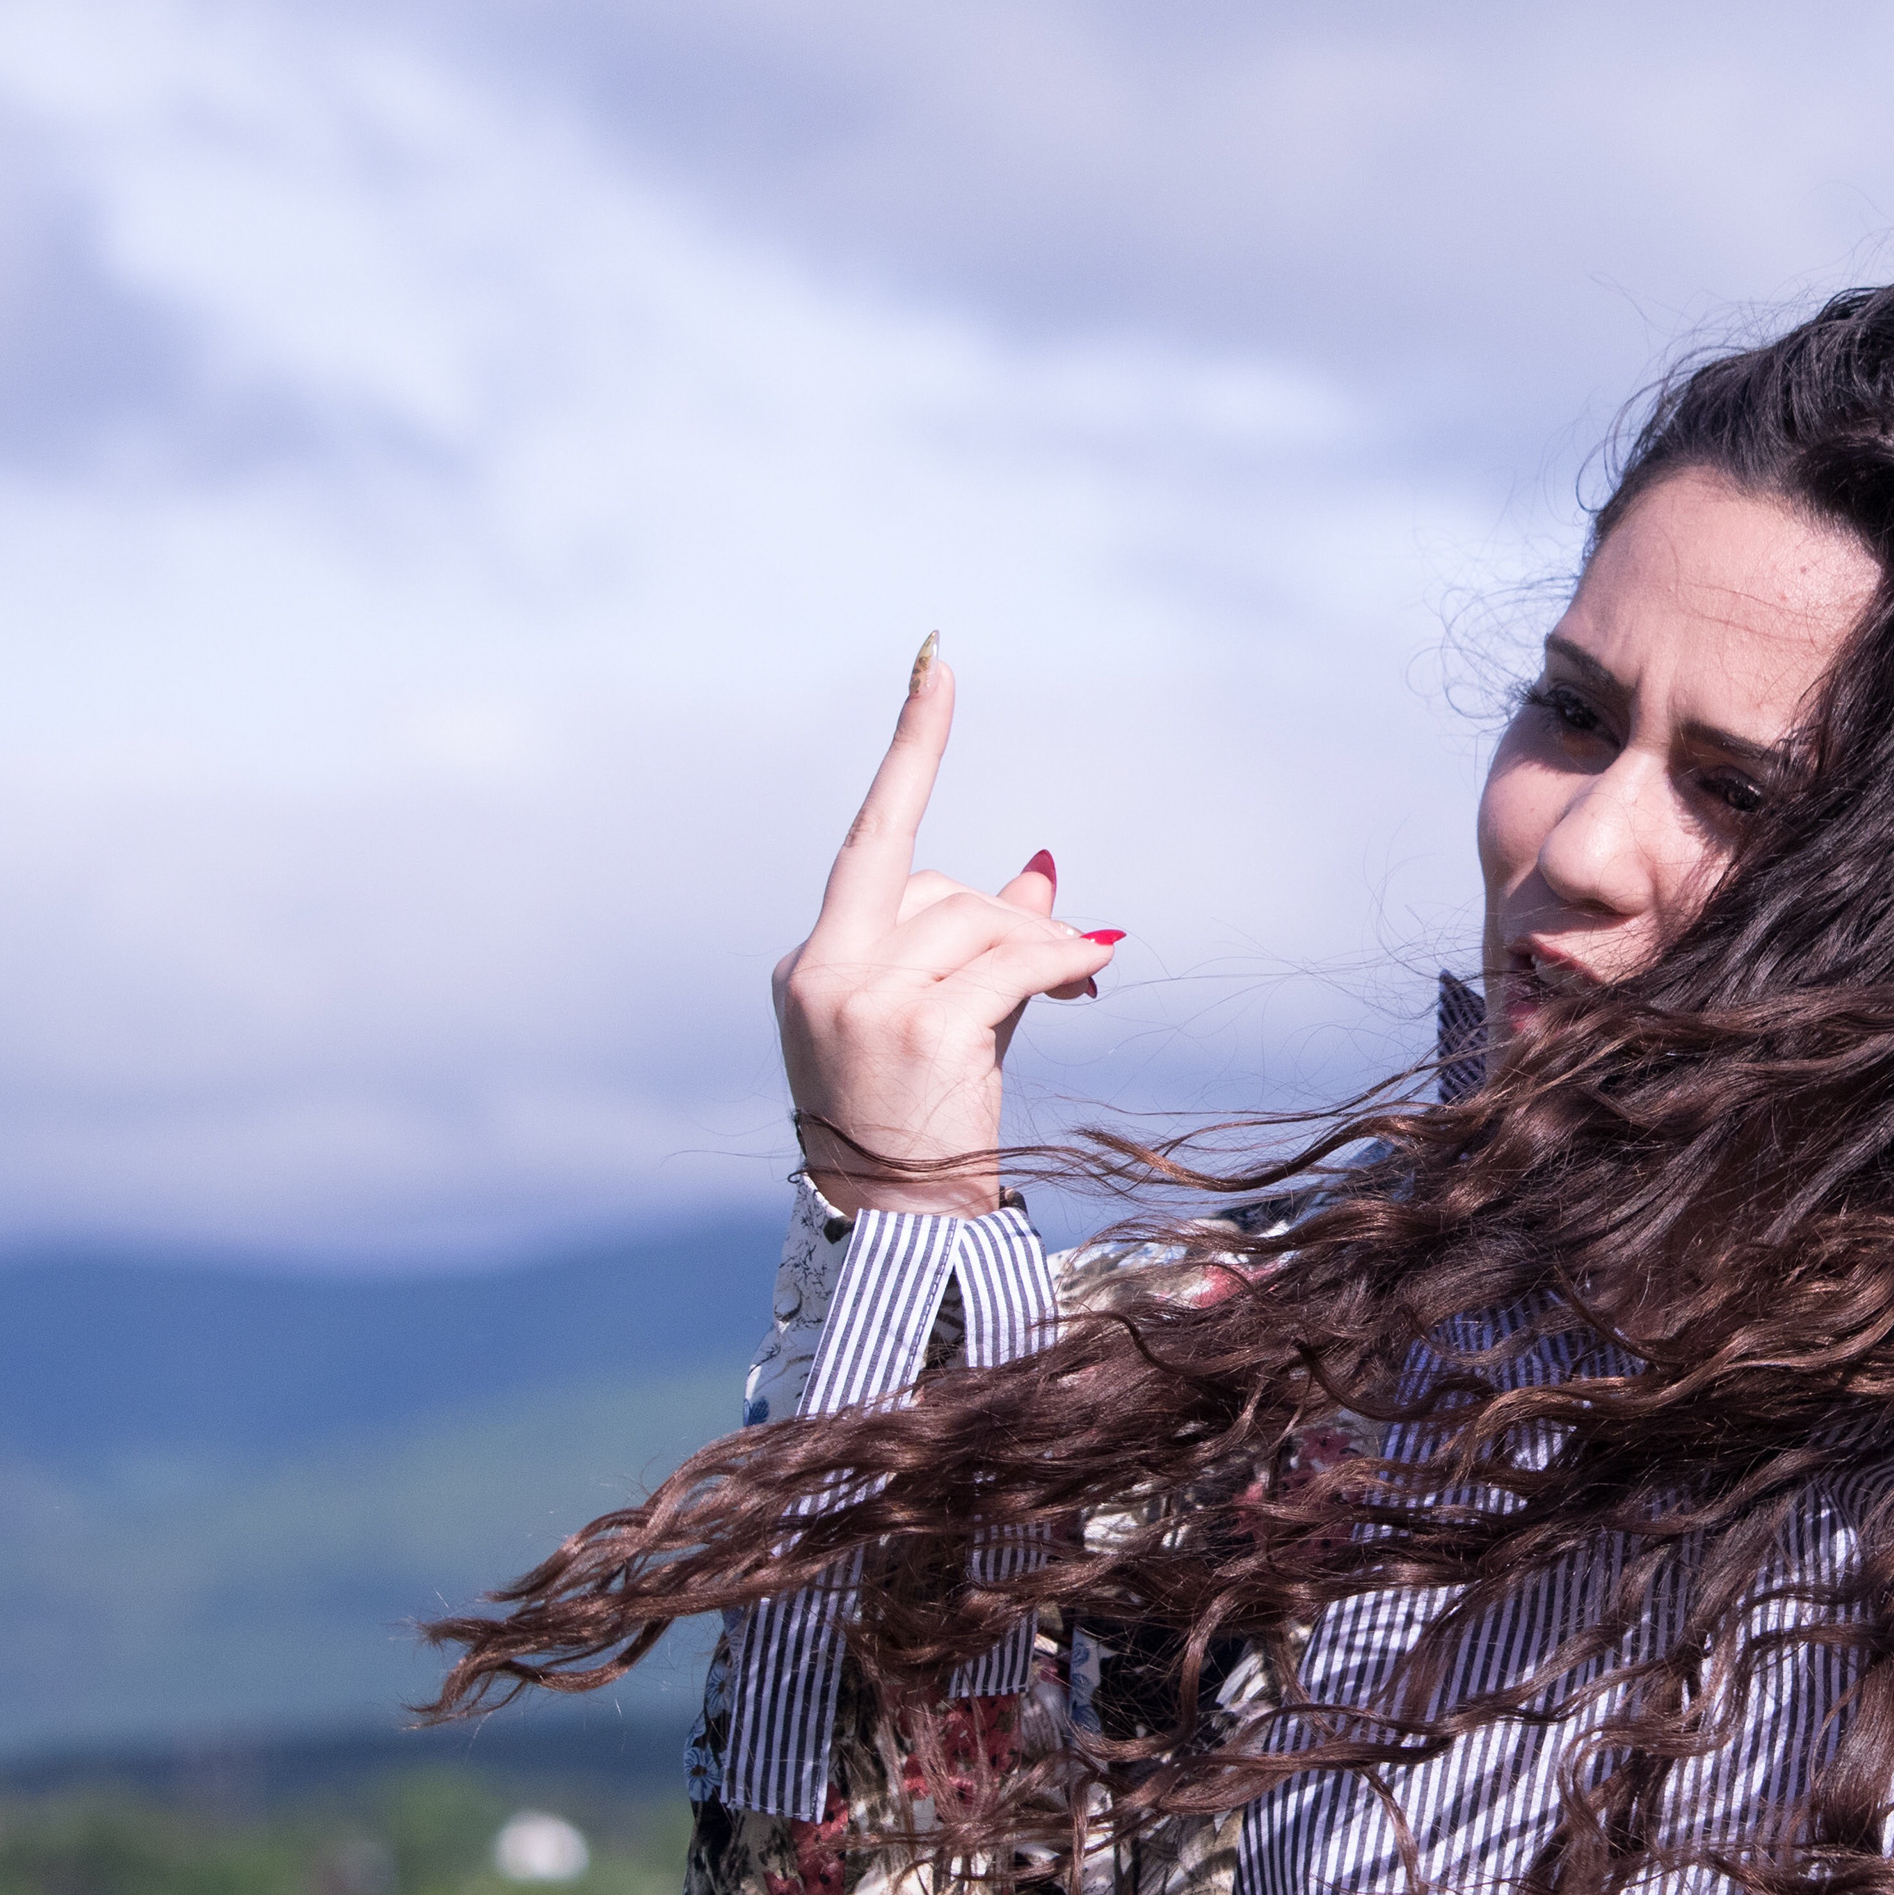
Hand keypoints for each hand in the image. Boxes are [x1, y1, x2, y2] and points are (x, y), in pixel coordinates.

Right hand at [772, 637, 1123, 1215]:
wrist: (903, 1235)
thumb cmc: (926, 1131)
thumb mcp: (954, 1021)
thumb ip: (990, 941)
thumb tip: (1044, 870)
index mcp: (811, 964)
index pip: (870, 837)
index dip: (912, 747)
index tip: (938, 659)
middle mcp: (818, 970)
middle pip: (938, 884)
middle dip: (1009, 919)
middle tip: (1070, 969)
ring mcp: (857, 996)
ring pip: (979, 918)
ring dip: (1039, 952)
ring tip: (1068, 996)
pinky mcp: (915, 1022)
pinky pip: (1012, 958)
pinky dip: (1056, 965)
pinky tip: (1082, 985)